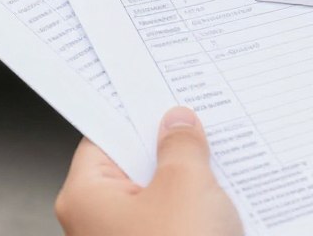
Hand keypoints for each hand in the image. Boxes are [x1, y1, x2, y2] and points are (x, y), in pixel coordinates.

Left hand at [56, 106, 242, 235]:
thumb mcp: (186, 186)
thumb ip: (182, 145)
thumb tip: (178, 123)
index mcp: (86, 195)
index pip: (104, 135)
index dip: (135, 111)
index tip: (159, 89)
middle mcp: (96, 222)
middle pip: (133, 165)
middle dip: (169, 146)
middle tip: (200, 121)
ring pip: (157, 197)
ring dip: (189, 180)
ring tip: (220, 158)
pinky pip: (172, 223)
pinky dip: (195, 210)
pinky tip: (225, 197)